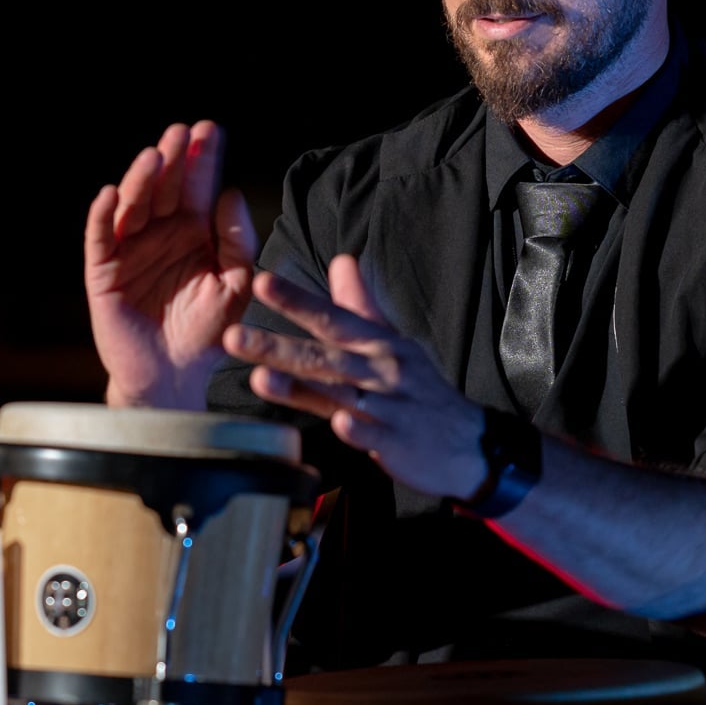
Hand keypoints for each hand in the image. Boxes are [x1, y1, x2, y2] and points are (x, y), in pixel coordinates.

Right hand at [86, 121, 258, 409]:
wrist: (174, 376)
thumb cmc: (208, 333)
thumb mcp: (236, 286)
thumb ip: (237, 243)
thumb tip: (231, 194)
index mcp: (193, 233)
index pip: (198, 188)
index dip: (202, 159)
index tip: (210, 130)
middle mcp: (159, 235)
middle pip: (164, 188)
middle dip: (172, 159)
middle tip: (181, 132)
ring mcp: (129, 251)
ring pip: (132, 206)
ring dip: (140, 179)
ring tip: (153, 156)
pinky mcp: (104, 272)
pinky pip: (100, 239)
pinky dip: (102, 216)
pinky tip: (111, 194)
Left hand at [224, 254, 487, 499]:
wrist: (470, 443)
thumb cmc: (420, 390)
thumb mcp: (394, 341)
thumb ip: (360, 306)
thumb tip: (341, 261)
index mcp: (376, 343)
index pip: (331, 316)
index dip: (296, 299)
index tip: (262, 281)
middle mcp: (380, 369)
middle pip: (323, 355)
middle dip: (278, 345)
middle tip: (235, 335)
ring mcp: (388, 407)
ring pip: (339, 393)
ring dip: (301, 385)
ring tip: (261, 377)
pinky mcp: (397, 442)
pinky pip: (375, 435)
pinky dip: (358, 430)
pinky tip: (339, 424)